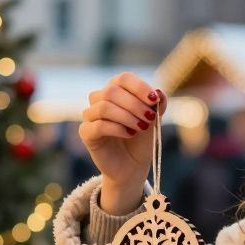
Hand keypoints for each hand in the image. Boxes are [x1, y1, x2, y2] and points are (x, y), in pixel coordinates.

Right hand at [80, 72, 165, 213]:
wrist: (133, 166)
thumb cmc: (142, 140)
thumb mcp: (154, 121)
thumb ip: (158, 105)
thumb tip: (159, 92)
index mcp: (117, 90)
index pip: (124, 78)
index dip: (139, 87)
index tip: (154, 100)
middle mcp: (100, 99)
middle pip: (112, 91)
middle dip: (135, 105)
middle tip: (149, 119)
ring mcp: (91, 116)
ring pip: (103, 107)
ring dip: (126, 116)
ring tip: (141, 128)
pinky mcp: (86, 133)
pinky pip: (97, 125)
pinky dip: (117, 128)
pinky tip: (129, 134)